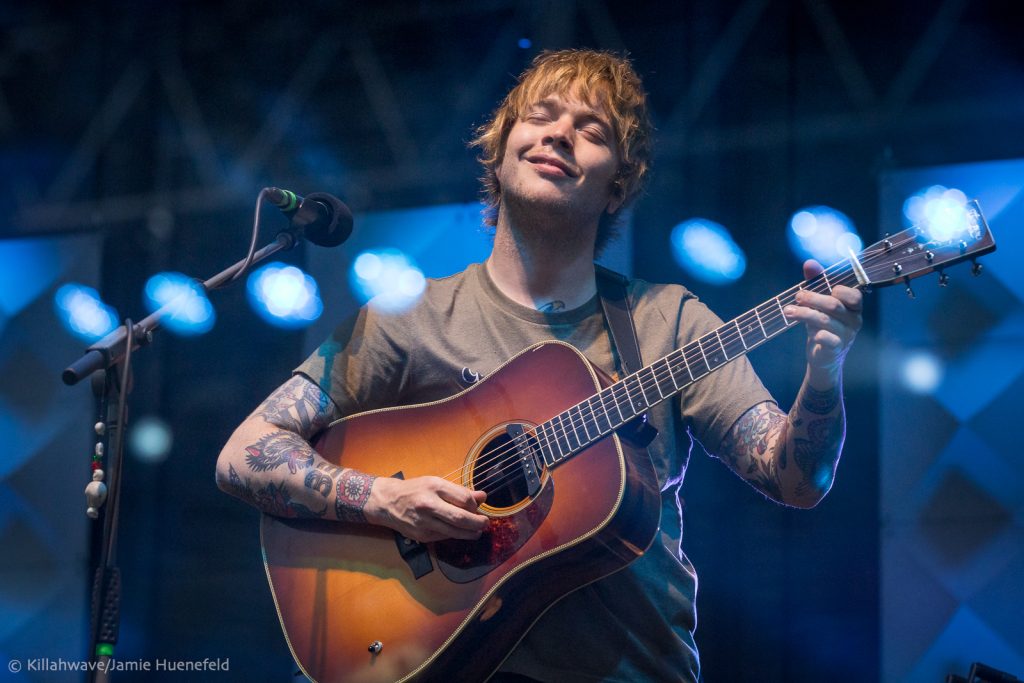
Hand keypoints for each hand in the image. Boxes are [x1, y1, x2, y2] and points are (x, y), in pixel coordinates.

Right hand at [364, 476, 487, 542]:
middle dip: (477, 523)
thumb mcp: (436, 483)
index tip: (477, 507)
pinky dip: (454, 535)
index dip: (474, 505)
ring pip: (454, 532)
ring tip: (477, 531)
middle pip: (460, 518)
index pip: (463, 499)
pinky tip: (458, 531)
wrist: (388, 502)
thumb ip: (460, 491)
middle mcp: (428, 505)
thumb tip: (482, 497)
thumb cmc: (415, 489)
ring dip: (470, 533)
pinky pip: (444, 537)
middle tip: (485, 524)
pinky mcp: (421, 536)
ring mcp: (424, 522)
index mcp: (434, 487)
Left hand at [784, 260, 862, 381]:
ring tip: (787, 311)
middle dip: (812, 298)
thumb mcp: (819, 302)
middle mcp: (854, 321)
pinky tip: (809, 333)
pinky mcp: (836, 349)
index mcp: (854, 307)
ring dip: (804, 313)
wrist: (823, 355)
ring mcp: (846, 336)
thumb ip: (817, 282)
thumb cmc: (822, 324)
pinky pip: (828, 339)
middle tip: (797, 296)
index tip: (822, 287)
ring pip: (826, 321)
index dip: (838, 289)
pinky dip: (818, 334)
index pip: (854, 295)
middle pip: (834, 305)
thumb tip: (809, 263)